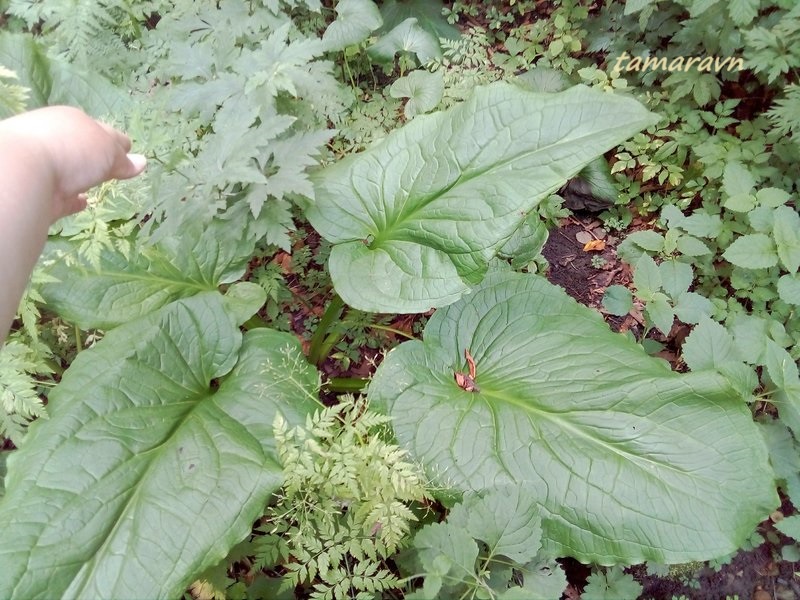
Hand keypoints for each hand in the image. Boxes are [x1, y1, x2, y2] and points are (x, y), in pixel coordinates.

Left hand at [0, 106, 146, 221]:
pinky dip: (76, 199)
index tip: (129, 150)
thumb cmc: (73, 150)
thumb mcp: (108, 150)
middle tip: (116, 165)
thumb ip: (123, 159)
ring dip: (85, 176)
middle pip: (86, 148)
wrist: (24, 172)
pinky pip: (65, 196)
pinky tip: (85, 202)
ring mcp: (47, 166)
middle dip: (100, 154)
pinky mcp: (44, 193)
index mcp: (75, 122)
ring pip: (72, 170)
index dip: (118, 141)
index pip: (103, 130)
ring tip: (100, 183)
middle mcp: (58, 140)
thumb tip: (142, 163)